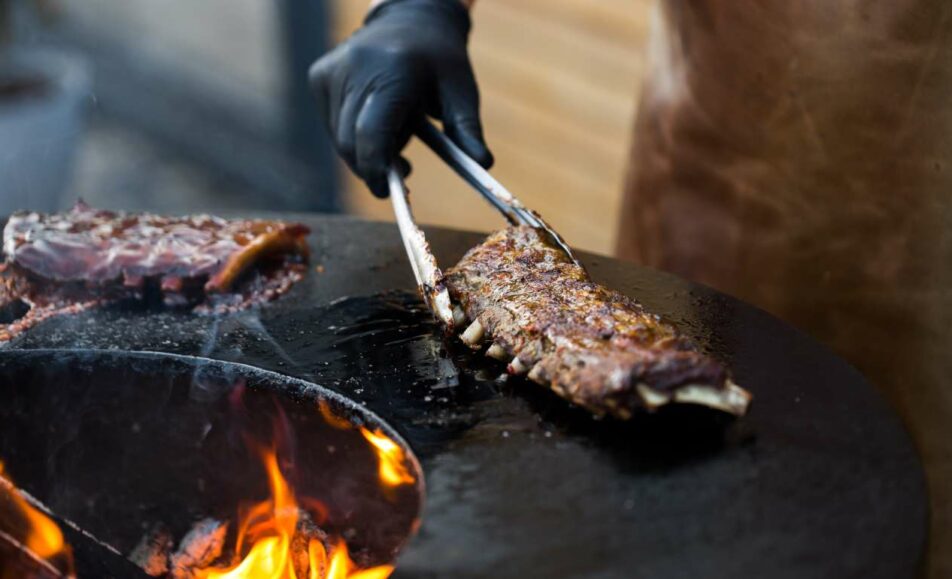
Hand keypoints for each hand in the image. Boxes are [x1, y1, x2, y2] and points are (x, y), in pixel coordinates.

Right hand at [309, 0, 492, 197]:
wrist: (410, 18)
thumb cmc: (440, 61)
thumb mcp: (462, 92)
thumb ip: (468, 130)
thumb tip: (483, 164)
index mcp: (393, 70)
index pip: (372, 134)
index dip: (377, 169)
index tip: (390, 191)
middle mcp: (355, 68)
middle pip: (351, 142)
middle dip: (373, 167)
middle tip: (403, 171)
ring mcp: (332, 71)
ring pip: (340, 138)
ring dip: (365, 150)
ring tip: (398, 131)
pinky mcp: (319, 77)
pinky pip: (333, 125)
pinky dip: (354, 135)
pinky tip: (377, 117)